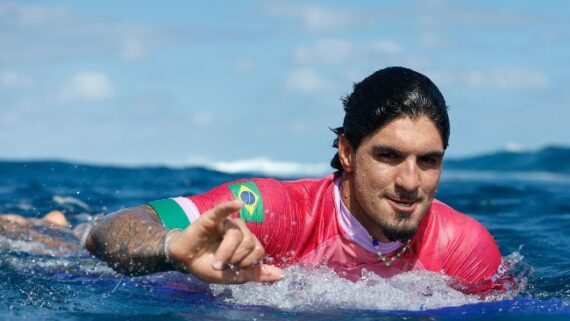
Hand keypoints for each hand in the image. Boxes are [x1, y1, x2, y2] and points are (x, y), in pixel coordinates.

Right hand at [166, 200, 282, 283]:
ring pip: (236, 235)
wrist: (185, 262)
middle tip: (221, 265)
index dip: (247, 263)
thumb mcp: (235, 276)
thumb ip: (257, 274)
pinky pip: (223, 210)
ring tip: (215, 262)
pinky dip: (230, 206)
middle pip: (249, 243)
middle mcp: (240, 230)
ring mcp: (226, 222)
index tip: (233, 268)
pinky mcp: (211, 217)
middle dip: (235, 259)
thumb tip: (281, 275)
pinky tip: (238, 203)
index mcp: (247, 241)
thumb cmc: (209, 266)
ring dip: (226, 253)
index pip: (259, 250)